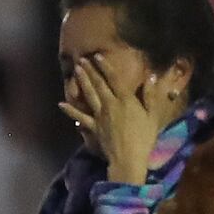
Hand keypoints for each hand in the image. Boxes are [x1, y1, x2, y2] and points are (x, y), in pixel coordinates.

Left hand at [60, 55, 162, 185]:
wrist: (129, 158)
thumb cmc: (144, 138)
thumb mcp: (152, 116)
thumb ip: (150, 95)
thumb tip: (151, 76)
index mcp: (125, 100)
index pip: (114, 78)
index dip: (105, 66)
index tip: (97, 55)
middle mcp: (110, 104)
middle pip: (98, 84)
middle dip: (90, 70)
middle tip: (81, 59)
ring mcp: (99, 115)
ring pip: (89, 95)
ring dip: (82, 82)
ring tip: (76, 70)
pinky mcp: (93, 127)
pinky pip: (80, 117)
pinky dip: (70, 111)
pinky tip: (61, 104)